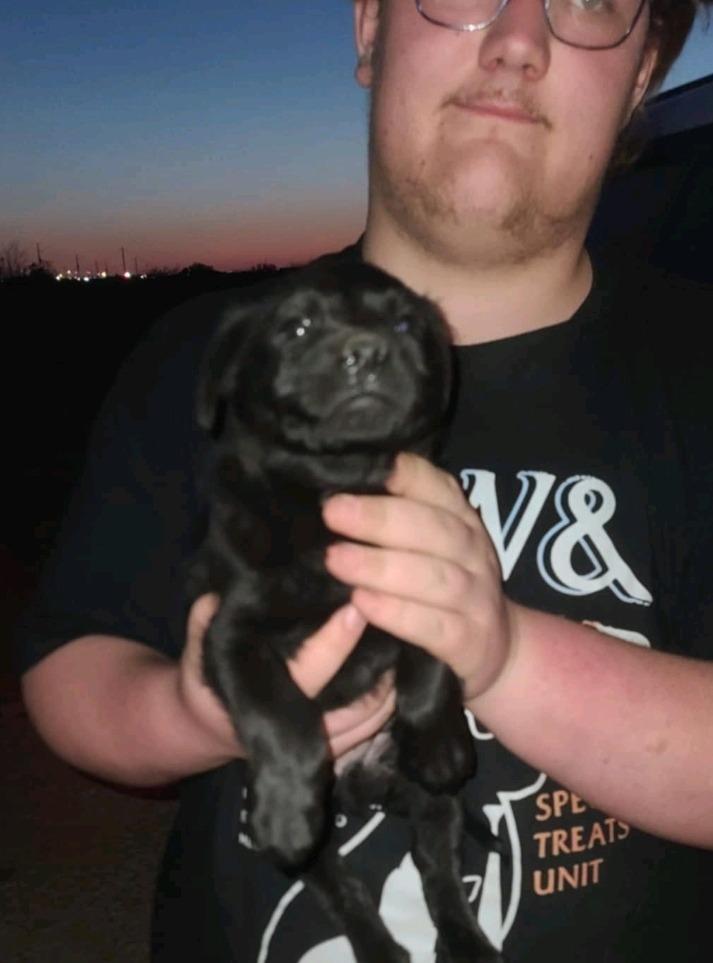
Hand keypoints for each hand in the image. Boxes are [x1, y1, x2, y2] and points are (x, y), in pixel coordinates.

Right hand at [179, 594, 395, 761]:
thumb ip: (203, 623)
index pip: (310, 669)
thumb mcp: (200, 650)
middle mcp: (300, 726)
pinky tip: (407, 671)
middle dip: (383, 667)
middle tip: (406, 623)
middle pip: (356, 702)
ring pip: (371, 720)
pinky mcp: (335, 749)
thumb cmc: (208, 679)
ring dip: (394, 685)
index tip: (358, 605)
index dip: (336, 640)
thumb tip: (215, 597)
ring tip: (413, 642)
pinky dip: (392, 703)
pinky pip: (373, 730)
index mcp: (266, 699)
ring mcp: (320, 744)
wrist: (212, 727)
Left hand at [322, 452, 516, 704]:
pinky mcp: (470, 641)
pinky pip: (434, 625)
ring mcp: (477, 599)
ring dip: (381, 566)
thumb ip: (400, 518)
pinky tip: (362, 603)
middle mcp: (475, 554)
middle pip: (434, 529)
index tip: (361, 470)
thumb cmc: (442, 588)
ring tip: (336, 559)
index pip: (440, 487)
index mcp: (463, 521)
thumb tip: (338, 495)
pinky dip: (397, 613)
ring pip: (433, 577)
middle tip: (333, 512)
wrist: (495, 650)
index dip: (405, 476)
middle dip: (380, 518)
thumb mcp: (432, 547)